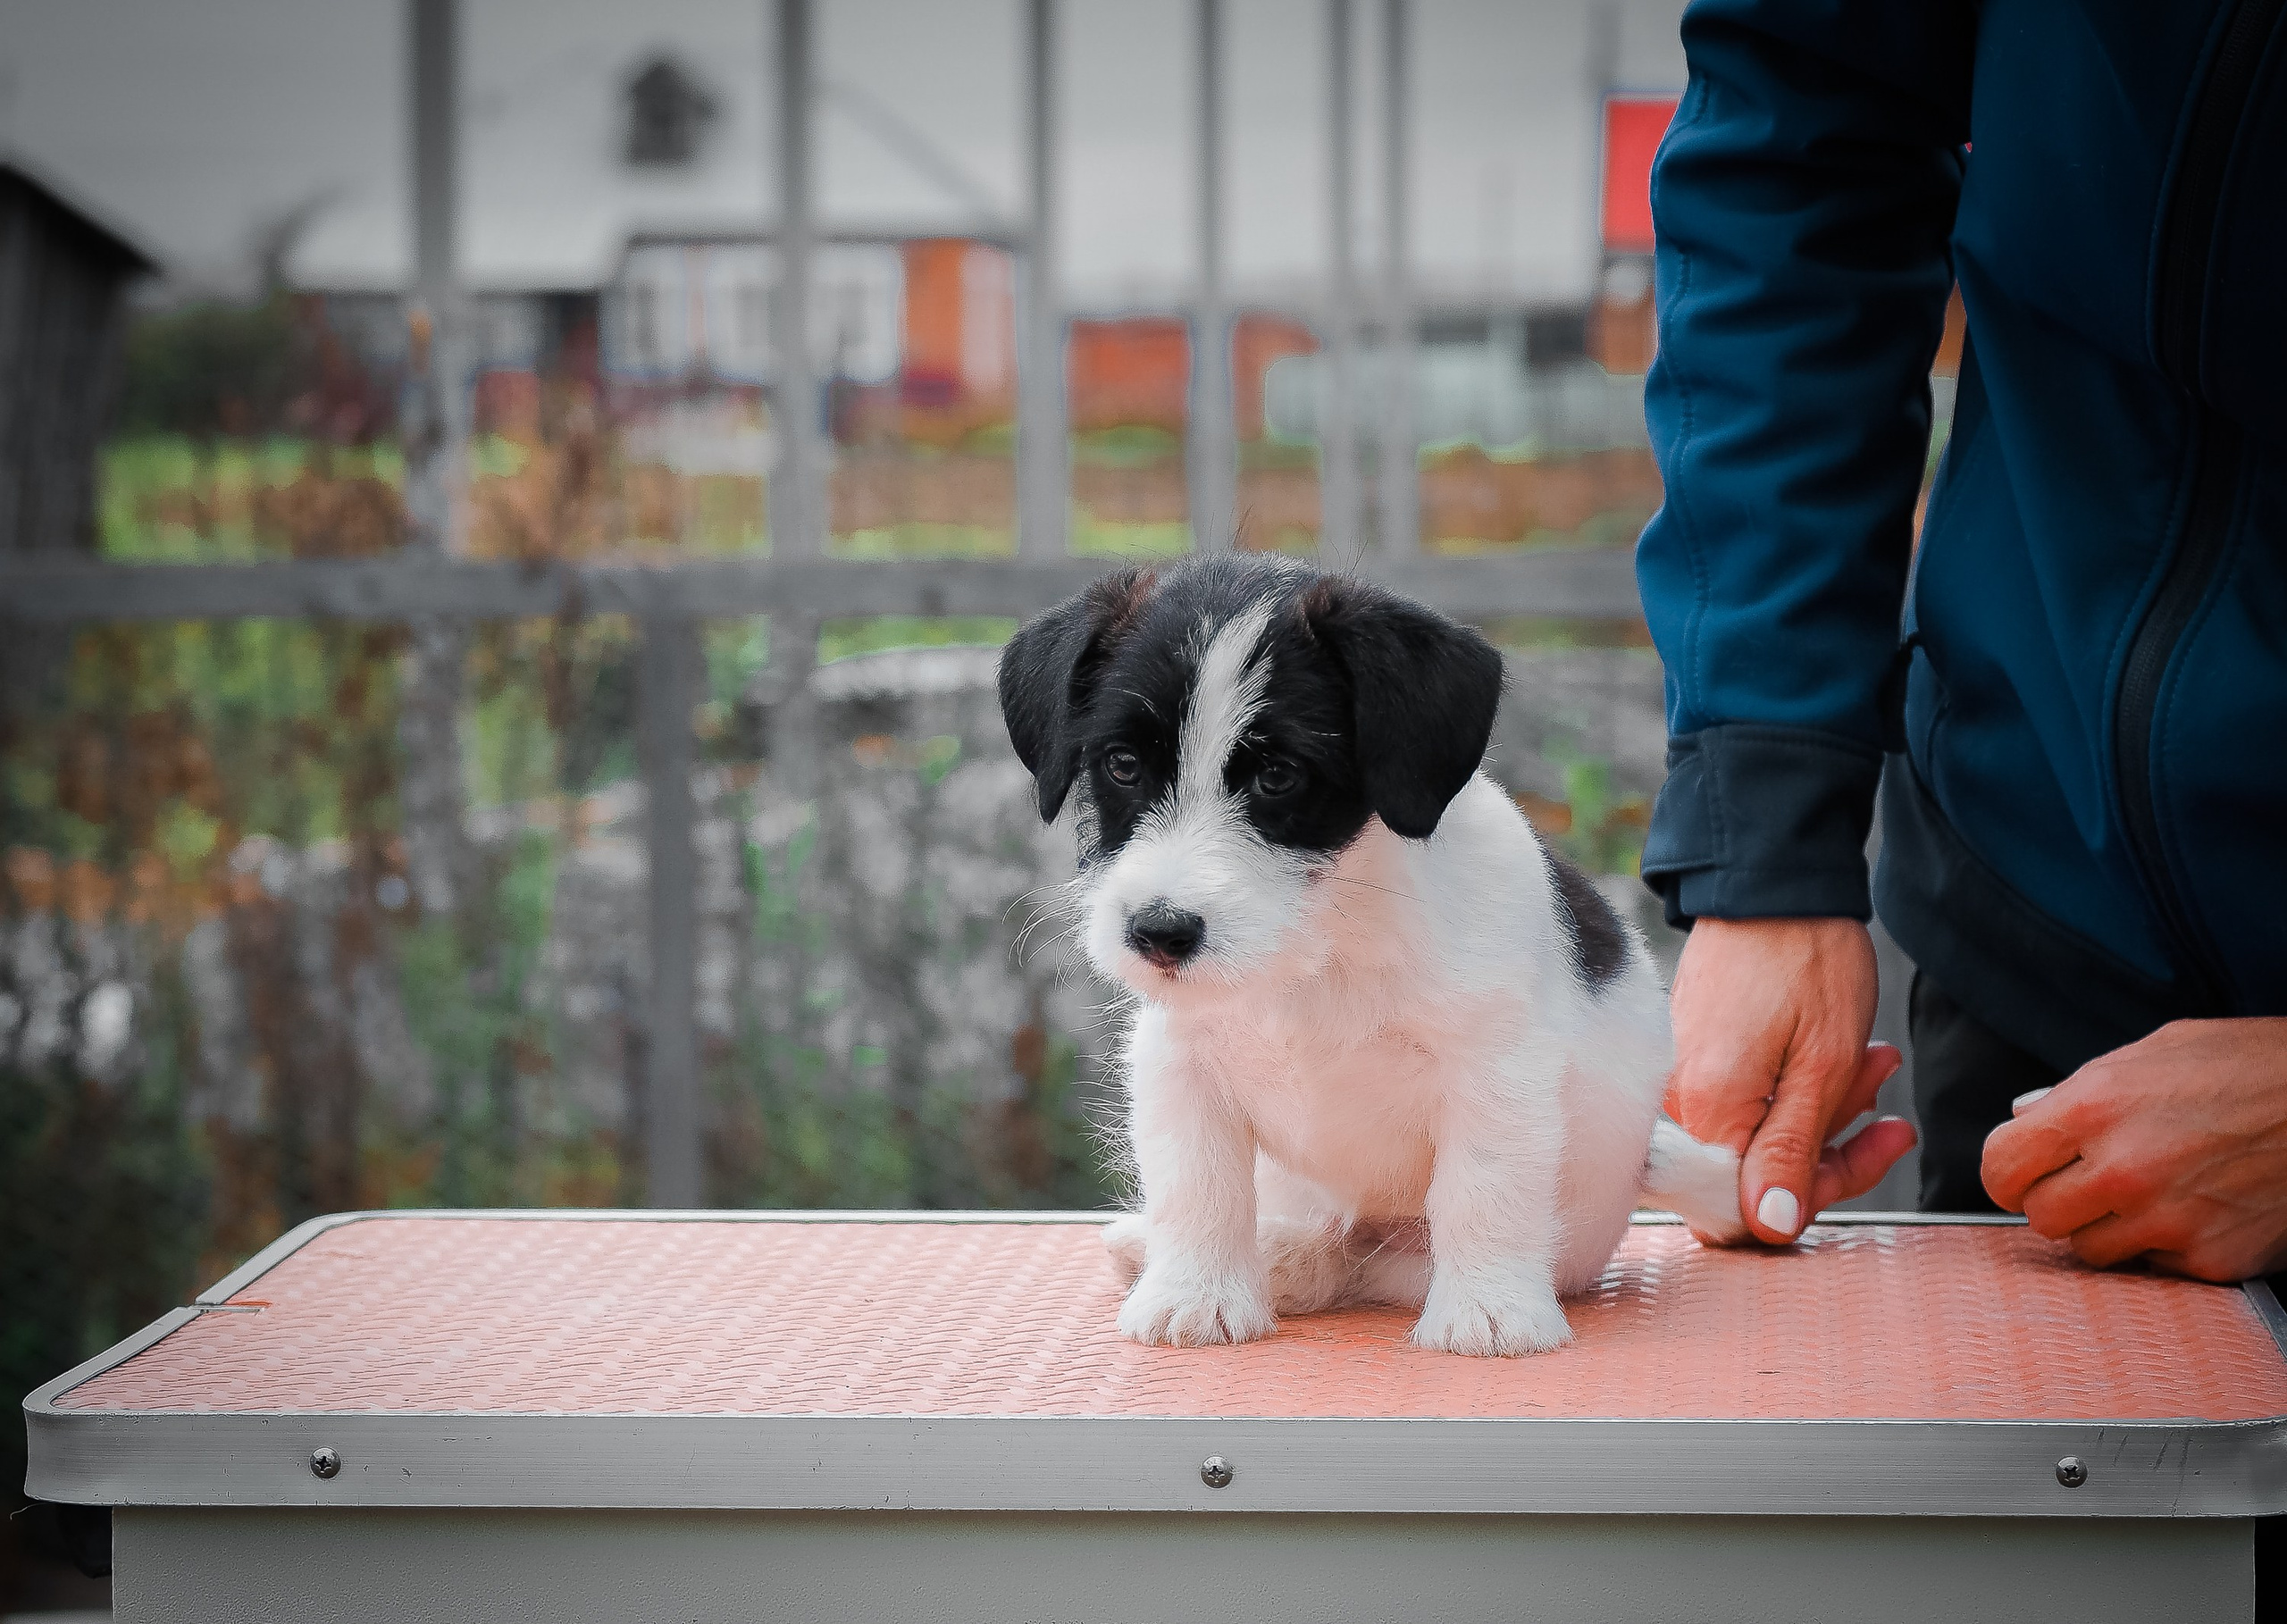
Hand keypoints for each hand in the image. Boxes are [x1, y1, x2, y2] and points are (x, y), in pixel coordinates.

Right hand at [1666, 917, 1916, 1243]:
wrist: (1770, 881)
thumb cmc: (1805, 961)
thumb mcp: (1823, 1065)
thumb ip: (1793, 1152)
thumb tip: (1772, 1226)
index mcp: (1704, 1110)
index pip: (1745, 1206)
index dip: (1815, 1194)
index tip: (1876, 1150)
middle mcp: (1674, 1100)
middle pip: (1753, 1171)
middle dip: (1833, 1143)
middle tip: (1885, 1102)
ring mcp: (1678, 1075)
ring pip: (1756, 1131)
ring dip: (1824, 1108)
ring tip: (1871, 1060)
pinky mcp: (1690, 1054)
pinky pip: (1743, 1099)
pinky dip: (1795, 1085)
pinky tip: (1837, 1053)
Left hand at [1982, 1019, 2286, 1281]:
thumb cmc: (2251, 1067)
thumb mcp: (2151, 1053)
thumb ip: (2078, 1091)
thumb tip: (2026, 1118)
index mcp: (2095, 1108)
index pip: (2002, 1166)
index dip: (2007, 1172)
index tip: (2020, 1174)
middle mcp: (2124, 1169)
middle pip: (2040, 1218)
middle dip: (2055, 1202)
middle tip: (2087, 1183)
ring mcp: (2168, 1220)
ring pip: (2090, 1251)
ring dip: (2106, 1229)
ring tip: (2146, 1193)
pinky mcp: (2210, 1259)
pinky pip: (2154, 1267)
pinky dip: (2164, 1246)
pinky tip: (2194, 1208)